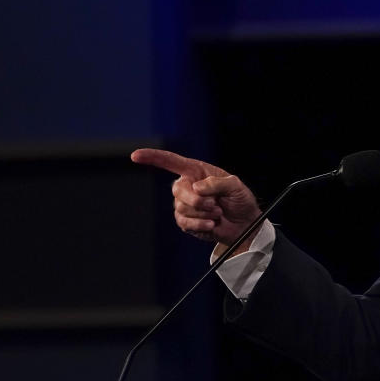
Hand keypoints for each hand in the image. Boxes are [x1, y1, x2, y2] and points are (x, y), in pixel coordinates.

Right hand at [131, 148, 261, 246]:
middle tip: (215, 205)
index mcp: (196, 171)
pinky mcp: (185, 222)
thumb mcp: (235, 186)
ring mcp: (184, 204)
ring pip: (182, 208)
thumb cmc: (240, 200)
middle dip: (197, 200)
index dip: (152, 157)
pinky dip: (200, 224)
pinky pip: (184, 223)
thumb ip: (217, 183)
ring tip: (218, 213)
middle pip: (178, 190)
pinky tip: (211, 224)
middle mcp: (187, 186)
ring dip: (204, 213)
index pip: (170, 161)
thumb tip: (197, 187)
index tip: (135, 156)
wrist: (243, 224)